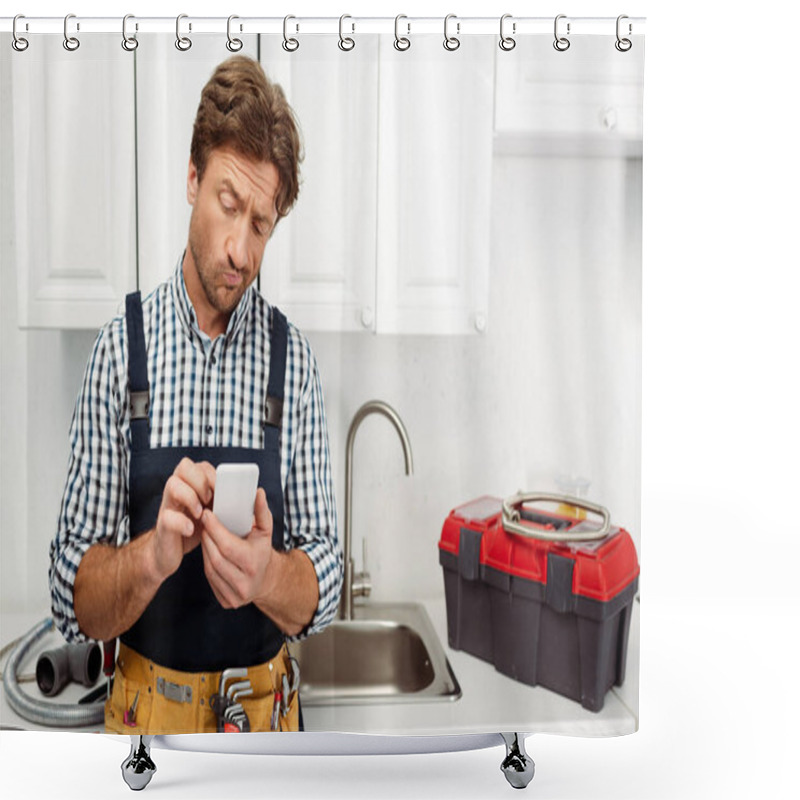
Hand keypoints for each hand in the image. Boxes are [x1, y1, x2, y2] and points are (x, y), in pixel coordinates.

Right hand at [150, 457, 215, 580]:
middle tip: (210, 500)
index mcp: (191, 484)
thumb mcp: (211, 512)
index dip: (213, 474)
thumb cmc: (195, 528)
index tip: (224, 489)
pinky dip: (182, 522)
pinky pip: (167, 516)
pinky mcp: (162, 524)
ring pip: (172, 484)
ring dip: (190, 497)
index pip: (200, 466)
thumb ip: (223, 501)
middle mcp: (177, 490)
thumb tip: (252, 497)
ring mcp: (168, 505)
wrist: (171, 552)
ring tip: (200, 514)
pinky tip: (191, 530)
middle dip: (201, 482)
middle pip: (184, 467)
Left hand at [200, 487, 273, 608]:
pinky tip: (209, 552)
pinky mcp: (227, 602)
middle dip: (207, 538)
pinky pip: (210, 579)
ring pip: (210, 569)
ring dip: (205, 550)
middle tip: (204, 523)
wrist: (266, 579)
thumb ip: (261, 510)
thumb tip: (257, 492)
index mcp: (254, 564)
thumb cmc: (262, 549)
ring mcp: (235, 596)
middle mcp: (245, 583)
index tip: (207, 515)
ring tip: (205, 536)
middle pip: (215, 557)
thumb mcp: (265, 529)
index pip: (227, 545)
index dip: (214, 529)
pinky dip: (207, 563)